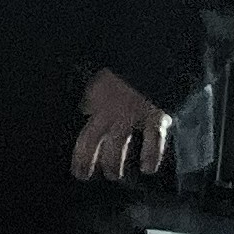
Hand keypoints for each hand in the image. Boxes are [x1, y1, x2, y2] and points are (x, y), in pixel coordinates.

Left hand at [72, 68, 171, 183]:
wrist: (154, 58)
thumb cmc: (130, 71)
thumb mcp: (104, 80)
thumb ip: (94, 97)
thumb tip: (86, 109)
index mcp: (98, 103)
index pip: (85, 132)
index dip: (80, 153)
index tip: (77, 169)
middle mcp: (111, 110)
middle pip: (92, 138)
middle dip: (86, 159)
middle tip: (83, 176)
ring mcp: (133, 114)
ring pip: (117, 142)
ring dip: (113, 162)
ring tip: (113, 176)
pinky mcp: (155, 116)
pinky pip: (152, 139)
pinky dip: (151, 155)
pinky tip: (148, 168)